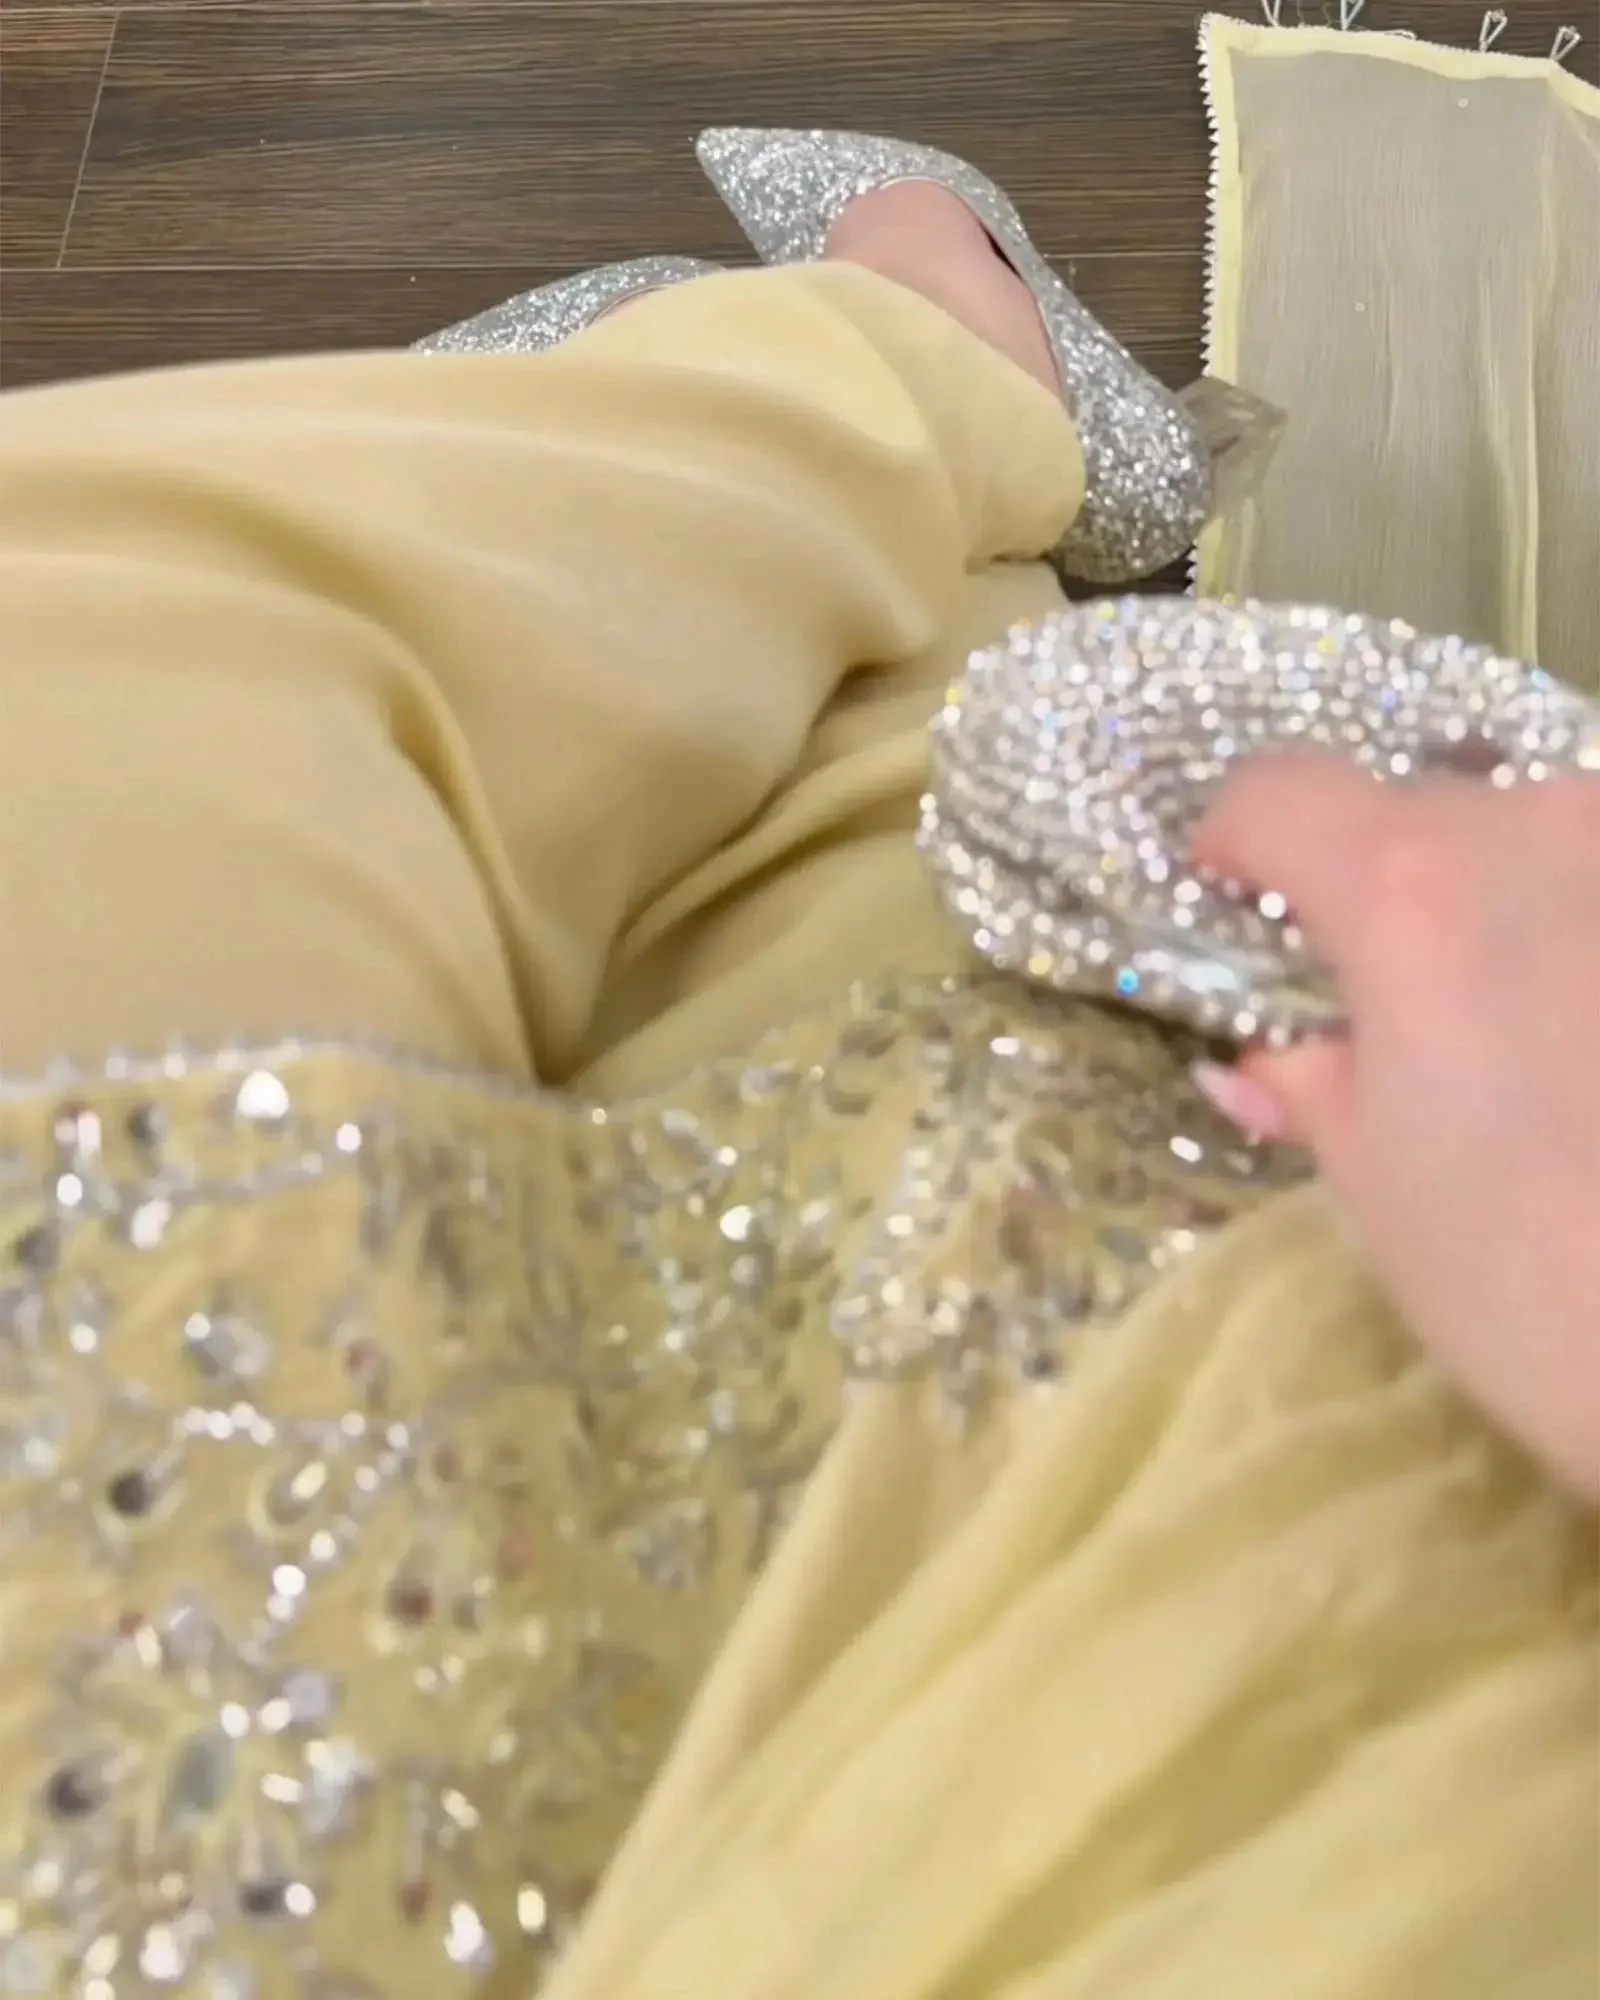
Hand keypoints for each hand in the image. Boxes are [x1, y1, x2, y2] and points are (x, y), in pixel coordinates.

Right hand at [1191, 753, 1599, 1499]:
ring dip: (1506, 909)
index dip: (1236, 842)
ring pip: (1541, 839)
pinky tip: (1588, 1053)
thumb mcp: (1381, 1191)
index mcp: (1414, 892)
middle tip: (1391, 1016)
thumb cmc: (1541, 1290)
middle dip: (1380, 891)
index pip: (1279, 791)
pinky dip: (1579, 946)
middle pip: (1419, 811)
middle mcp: (1545, 830)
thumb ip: (1314, 1087)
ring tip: (1529, 1044)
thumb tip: (1267, 1060)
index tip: (1234, 904)